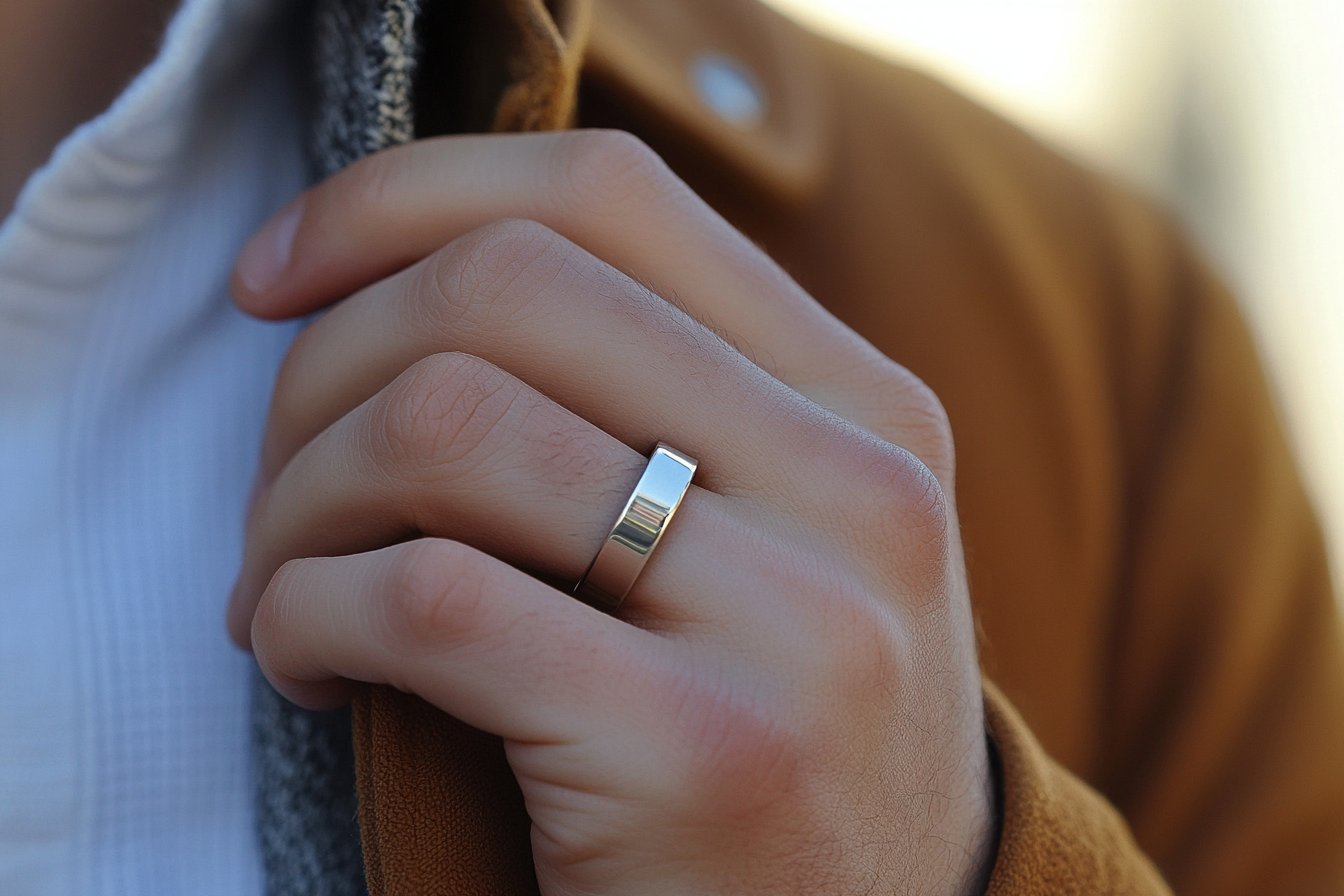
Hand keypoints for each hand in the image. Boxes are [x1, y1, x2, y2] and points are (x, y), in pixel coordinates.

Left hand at [228, 130, 995, 894]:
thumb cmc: (785, 728)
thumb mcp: (779, 537)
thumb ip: (659, 401)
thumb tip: (408, 280)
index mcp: (867, 407)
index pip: (608, 194)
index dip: (403, 199)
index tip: (279, 276)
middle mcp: (857, 488)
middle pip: (506, 289)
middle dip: (324, 368)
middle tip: (281, 477)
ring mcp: (800, 623)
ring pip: (449, 423)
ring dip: (299, 502)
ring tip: (285, 582)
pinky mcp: (706, 755)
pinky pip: (426, 599)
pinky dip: (308, 612)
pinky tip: (312, 664)